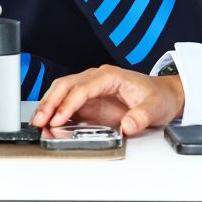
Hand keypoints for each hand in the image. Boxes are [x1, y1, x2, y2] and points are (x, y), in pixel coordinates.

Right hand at [31, 66, 184, 136]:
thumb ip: (142, 116)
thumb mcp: (156, 107)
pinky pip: (66, 103)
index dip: (69, 103)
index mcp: (110, 76)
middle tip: (40, 121)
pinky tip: (46, 122)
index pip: (83, 88)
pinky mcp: (89, 102)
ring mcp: (90, 90)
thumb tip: (128, 125)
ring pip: (61, 92)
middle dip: (50, 103)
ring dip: (48, 106)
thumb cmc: (158, 96)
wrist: (163, 96)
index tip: (59, 118)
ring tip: (37, 122)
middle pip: (66, 86)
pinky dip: (54, 111)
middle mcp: (96, 80)